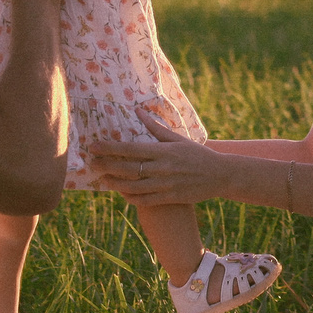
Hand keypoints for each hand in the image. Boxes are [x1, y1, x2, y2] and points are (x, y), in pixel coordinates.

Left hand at [90, 111, 226, 206]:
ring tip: (102, 179)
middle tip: (91, 163)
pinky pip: (145, 200)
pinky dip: (131, 198)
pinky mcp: (170, 198)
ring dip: (115, 183)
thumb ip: (156, 128)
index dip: (111, 148)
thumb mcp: (179, 139)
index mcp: (164, 151)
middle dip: (107, 165)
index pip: (132, 149)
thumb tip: (138, 112)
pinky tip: (122, 194)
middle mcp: (163, 168)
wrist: (221, 175)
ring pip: (134, 186)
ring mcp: (166, 185)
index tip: (95, 146)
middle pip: (129, 168)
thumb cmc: (198, 154)